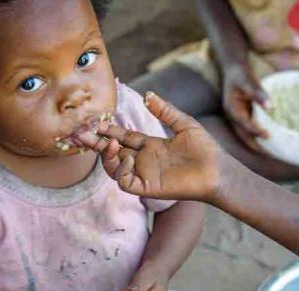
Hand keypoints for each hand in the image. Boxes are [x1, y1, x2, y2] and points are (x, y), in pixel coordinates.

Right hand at [75, 92, 231, 202]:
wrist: (217, 170)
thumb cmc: (205, 149)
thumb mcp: (184, 124)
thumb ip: (165, 111)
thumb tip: (148, 94)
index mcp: (151, 146)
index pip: (123, 137)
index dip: (109, 130)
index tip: (95, 121)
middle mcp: (144, 160)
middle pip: (112, 152)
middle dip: (96, 143)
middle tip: (80, 133)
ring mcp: (145, 174)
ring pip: (114, 168)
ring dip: (107, 156)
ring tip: (111, 143)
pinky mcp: (148, 187)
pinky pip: (125, 182)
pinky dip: (121, 170)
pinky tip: (129, 157)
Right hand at [221, 66, 269, 151]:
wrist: (234, 71)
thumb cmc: (241, 75)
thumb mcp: (247, 80)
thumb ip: (258, 92)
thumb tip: (270, 106)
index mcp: (232, 110)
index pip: (244, 125)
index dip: (255, 131)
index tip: (268, 136)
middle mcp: (233, 118)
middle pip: (244, 137)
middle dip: (257, 147)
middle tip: (272, 155)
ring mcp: (237, 120)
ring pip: (246, 138)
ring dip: (258, 146)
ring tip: (273, 154)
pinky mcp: (243, 119)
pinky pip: (250, 133)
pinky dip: (259, 139)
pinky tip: (271, 142)